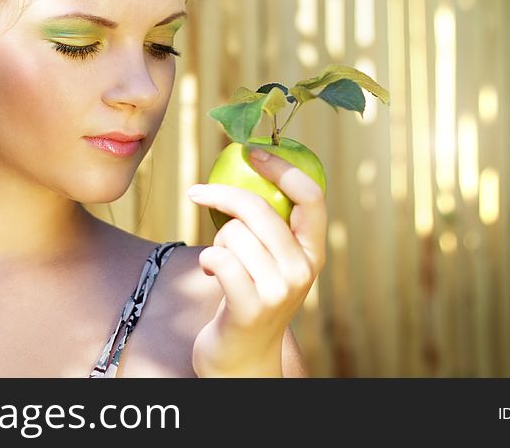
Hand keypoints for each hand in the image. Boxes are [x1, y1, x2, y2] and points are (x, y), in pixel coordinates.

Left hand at [186, 148, 326, 376]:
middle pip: (259, 208)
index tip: (251, 151)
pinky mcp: (252, 307)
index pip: (311, 196)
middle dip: (221, 196)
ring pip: (233, 234)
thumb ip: (268, 225)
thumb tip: (244, 164)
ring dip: (216, 243)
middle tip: (197, 193)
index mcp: (312, 251)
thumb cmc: (247, 297)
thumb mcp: (270, 261)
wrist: (241, 359)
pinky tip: (211, 276)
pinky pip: (218, 259)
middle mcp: (303, 270)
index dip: (282, 167)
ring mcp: (280, 291)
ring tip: (220, 264)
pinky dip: (206, 261)